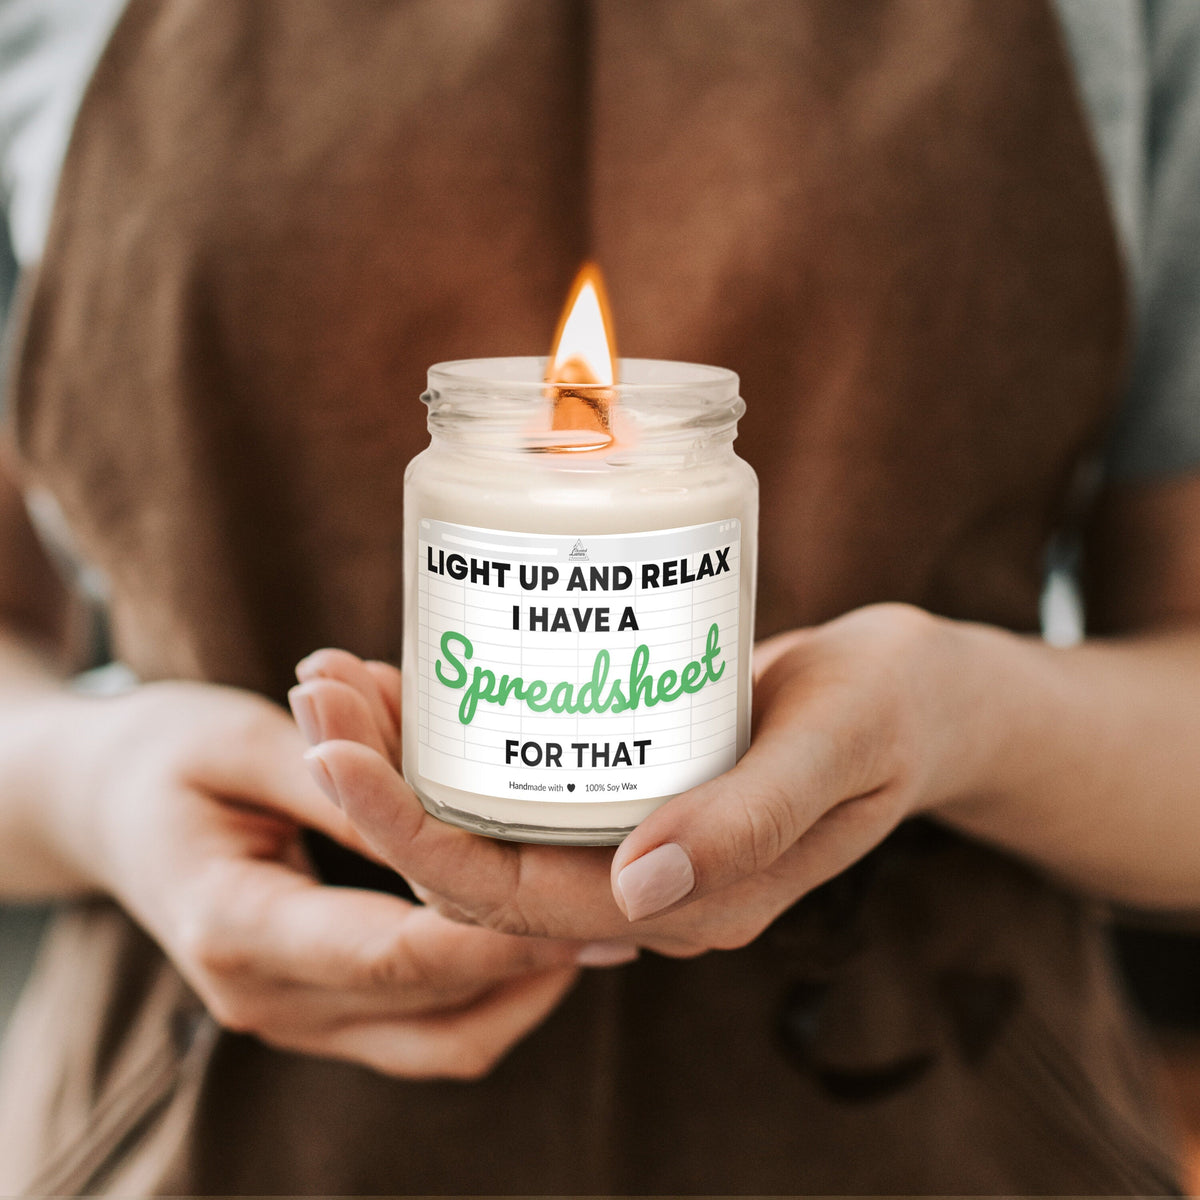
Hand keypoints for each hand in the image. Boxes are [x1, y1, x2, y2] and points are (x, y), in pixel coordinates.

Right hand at [54, 680, 628, 1078]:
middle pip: (432, 1007)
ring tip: (596, 928)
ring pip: (438, 1041)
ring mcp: (289, 1015)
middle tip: (619, 911)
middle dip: (533, 963)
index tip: (584, 900)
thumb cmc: (165, 757)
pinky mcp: (315, 1007)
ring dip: (521, 992)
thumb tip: (437, 807)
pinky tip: (536, 939)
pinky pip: (420, 1031)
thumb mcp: (241, 742)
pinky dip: (485, 996)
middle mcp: (264, 996)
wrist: (104, 806)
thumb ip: (335, 781)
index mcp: (237, 927)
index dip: (497, 933)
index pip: (395, 954)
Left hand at [295, 604, 972, 955]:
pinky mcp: (627, 789)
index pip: (519, 900)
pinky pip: (519, 783)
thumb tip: (641, 889)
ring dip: (400, 759)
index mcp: (691, 904)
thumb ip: (752, 818)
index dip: (413, 836)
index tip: (334, 752)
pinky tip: (410, 677)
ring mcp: (630, 842)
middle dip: (379, 789)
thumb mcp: (838, 746)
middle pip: (477, 864)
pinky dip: (456, 736)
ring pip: (486, 824)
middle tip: (316, 690)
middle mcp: (643, 889)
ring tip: (334, 677)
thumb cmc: (890, 709)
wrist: (917, 693)